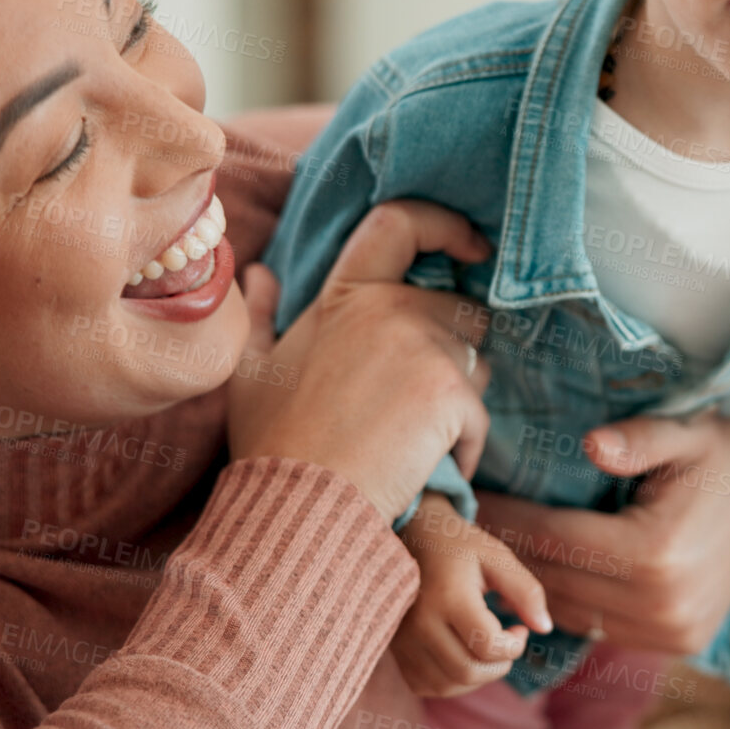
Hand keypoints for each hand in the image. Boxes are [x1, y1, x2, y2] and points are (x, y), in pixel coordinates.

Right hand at [228, 200, 493, 518]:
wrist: (298, 506)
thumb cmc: (273, 442)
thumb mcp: (249, 371)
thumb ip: (262, 315)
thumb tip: (262, 273)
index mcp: (345, 294)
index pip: (400, 223)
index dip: (446, 224)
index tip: (472, 246)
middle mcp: (390, 308)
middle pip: (459, 309)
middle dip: (452, 352)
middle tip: (412, 404)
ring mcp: (424, 348)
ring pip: (477, 362)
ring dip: (460, 400)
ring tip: (411, 438)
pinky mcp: (450, 393)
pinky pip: (479, 418)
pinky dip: (462, 449)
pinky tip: (424, 468)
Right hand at [392, 495, 554, 697]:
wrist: (408, 538)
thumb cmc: (459, 547)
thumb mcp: (498, 557)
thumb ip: (526, 591)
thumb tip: (545, 628)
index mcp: (448, 596)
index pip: (487, 646)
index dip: (514, 646)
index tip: (519, 628)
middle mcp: (420, 623)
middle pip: (469, 671)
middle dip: (500, 665)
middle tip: (506, 641)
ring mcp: (404, 640)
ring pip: (449, 685)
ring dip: (478, 676)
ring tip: (486, 648)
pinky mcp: (397, 651)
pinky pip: (428, 685)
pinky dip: (453, 680)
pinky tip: (462, 654)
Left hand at [471, 411, 729, 654]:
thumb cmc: (726, 453)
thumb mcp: (686, 432)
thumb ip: (638, 439)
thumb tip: (589, 443)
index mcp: (656, 553)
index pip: (554, 539)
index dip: (506, 519)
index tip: (469, 500)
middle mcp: (661, 603)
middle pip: (557, 580)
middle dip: (507, 553)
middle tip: (464, 526)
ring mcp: (670, 630)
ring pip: (572, 611)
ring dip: (530, 584)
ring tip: (490, 552)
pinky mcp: (677, 641)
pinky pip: (600, 626)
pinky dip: (568, 602)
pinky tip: (538, 576)